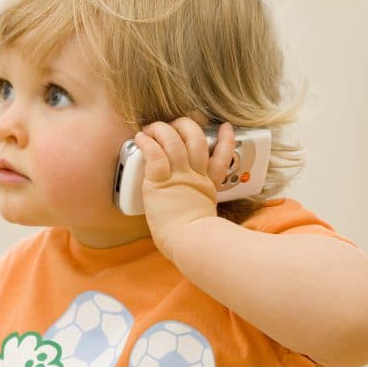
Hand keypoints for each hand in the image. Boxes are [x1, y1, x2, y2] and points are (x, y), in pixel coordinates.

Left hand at [135, 118, 235, 258]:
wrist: (192, 243)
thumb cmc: (194, 240)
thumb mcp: (205, 218)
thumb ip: (200, 209)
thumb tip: (194, 219)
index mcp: (206, 186)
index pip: (221, 157)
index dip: (225, 140)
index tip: (226, 128)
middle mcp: (195, 177)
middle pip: (197, 139)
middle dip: (186, 125)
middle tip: (176, 124)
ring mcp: (179, 176)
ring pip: (175, 140)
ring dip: (162, 129)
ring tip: (152, 127)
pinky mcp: (160, 181)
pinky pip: (154, 154)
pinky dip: (147, 142)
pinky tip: (141, 138)